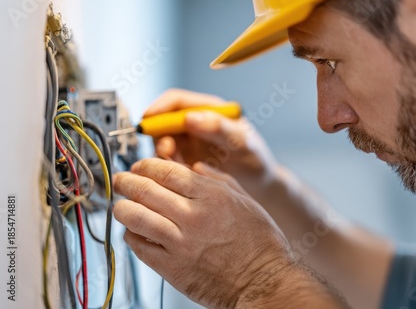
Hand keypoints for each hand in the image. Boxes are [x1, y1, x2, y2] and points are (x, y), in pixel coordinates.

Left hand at [113, 158, 295, 307]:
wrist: (263, 281)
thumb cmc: (259, 243)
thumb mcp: (246, 200)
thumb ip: (218, 180)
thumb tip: (196, 167)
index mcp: (212, 196)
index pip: (167, 171)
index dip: (146, 165)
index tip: (138, 166)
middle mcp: (193, 216)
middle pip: (146, 190)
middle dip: (126, 181)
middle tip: (121, 180)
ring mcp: (181, 243)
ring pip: (136, 217)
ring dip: (122, 208)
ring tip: (120, 206)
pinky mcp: (173, 268)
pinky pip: (140, 247)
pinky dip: (131, 236)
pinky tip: (133, 231)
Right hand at [144, 89, 278, 200]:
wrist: (260, 188)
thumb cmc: (257, 161)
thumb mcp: (243, 143)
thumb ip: (219, 128)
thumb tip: (190, 117)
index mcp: (210, 110)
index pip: (176, 101)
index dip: (159, 108)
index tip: (148, 120)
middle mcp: (196, 124)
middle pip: (164, 122)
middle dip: (159, 135)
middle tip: (166, 151)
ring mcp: (190, 144)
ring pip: (163, 143)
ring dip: (164, 154)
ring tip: (180, 166)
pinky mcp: (186, 163)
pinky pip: (168, 162)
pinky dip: (169, 168)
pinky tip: (184, 176)